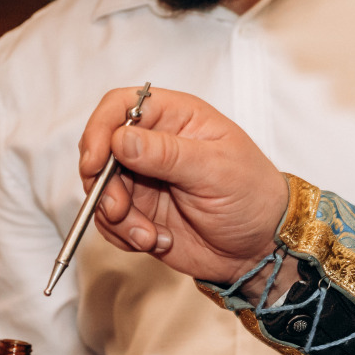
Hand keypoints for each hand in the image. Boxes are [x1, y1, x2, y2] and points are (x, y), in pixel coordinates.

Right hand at [79, 86, 288, 285]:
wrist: (259, 247)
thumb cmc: (251, 196)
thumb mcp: (214, 170)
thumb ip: (166, 154)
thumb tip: (120, 139)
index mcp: (175, 118)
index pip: (120, 106)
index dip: (100, 130)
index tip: (95, 163)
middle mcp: (153, 145)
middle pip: (100, 151)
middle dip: (103, 185)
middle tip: (120, 210)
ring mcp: (142, 180)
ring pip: (101, 191)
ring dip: (117, 218)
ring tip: (149, 235)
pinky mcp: (139, 212)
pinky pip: (110, 222)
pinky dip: (124, 235)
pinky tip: (156, 241)